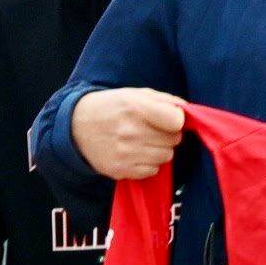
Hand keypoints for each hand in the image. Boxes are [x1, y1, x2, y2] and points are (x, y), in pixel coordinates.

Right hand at [71, 87, 190, 180]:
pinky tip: (136, 153)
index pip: (177, 121)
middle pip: (173, 140)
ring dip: (160, 150)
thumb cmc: (111, 107)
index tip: (168, 119)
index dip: (176, 120)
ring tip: (144, 141)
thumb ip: (165, 100)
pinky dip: (149, 163)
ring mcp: (126, 153)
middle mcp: (131, 132)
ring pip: (166, 157)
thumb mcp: (135, 94)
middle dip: (168, 135)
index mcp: (136, 108)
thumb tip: (189, 111)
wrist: (76, 127)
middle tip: (153, 130)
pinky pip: (152, 171)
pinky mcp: (121, 170)